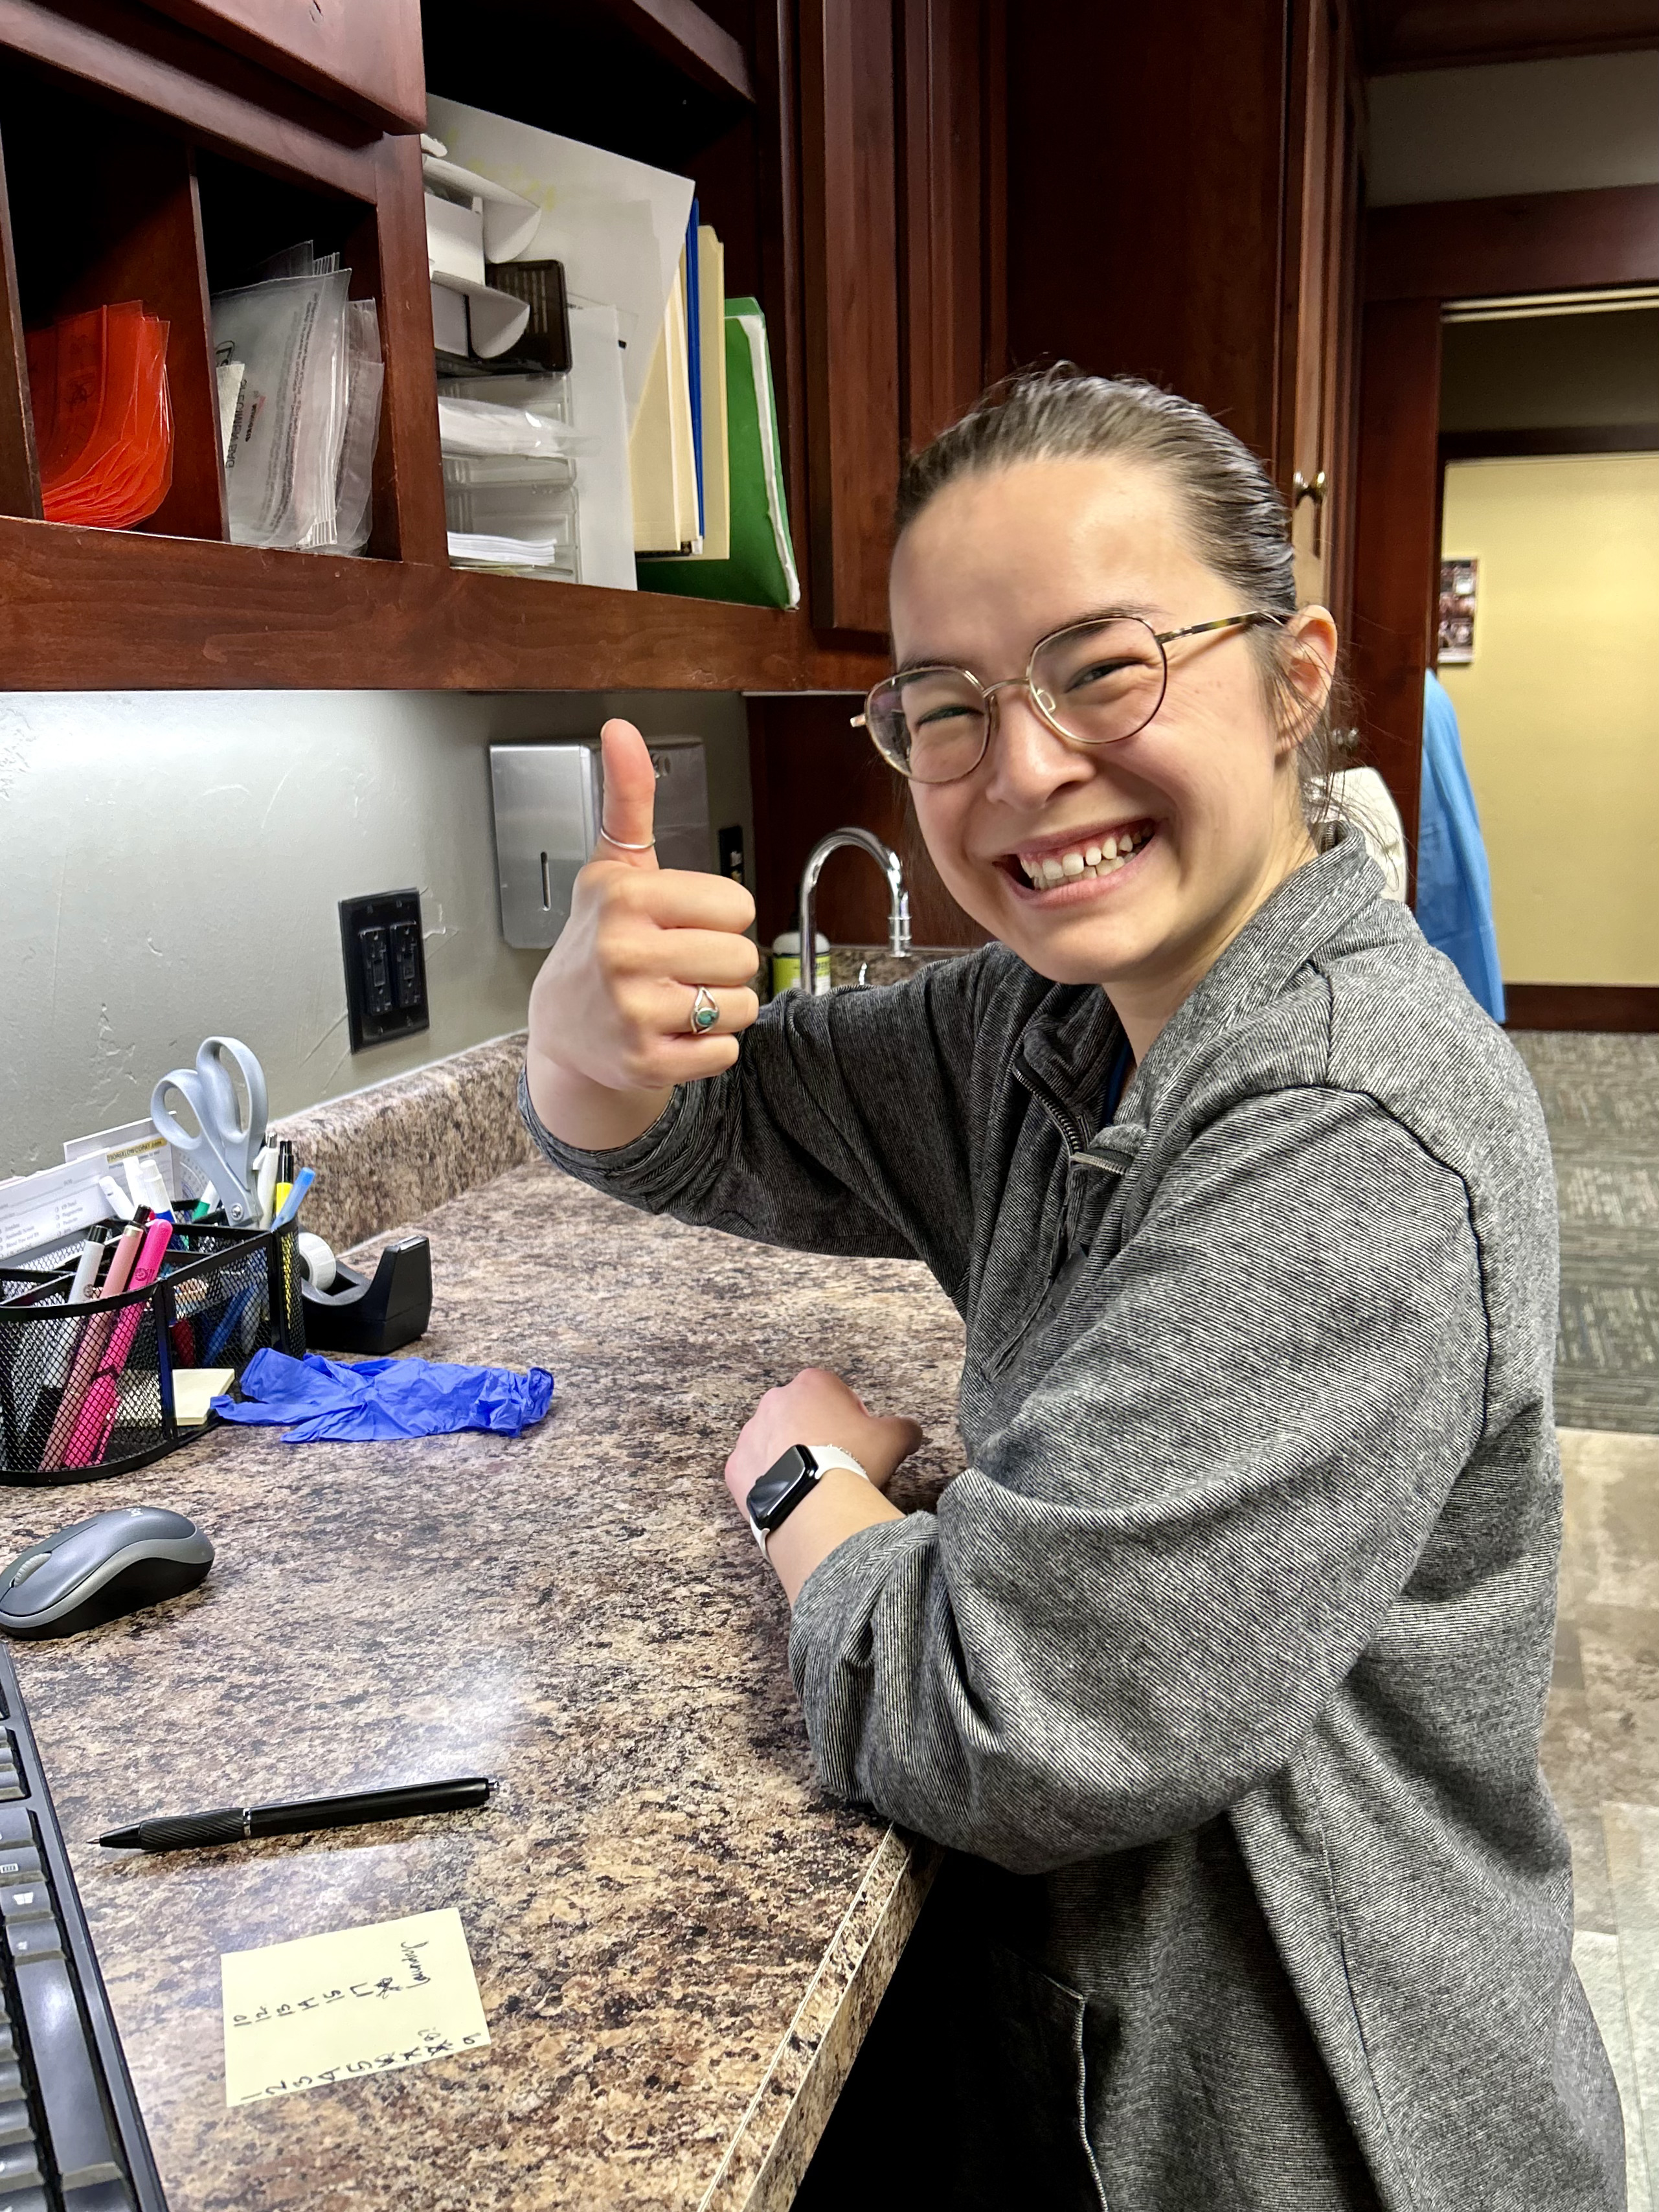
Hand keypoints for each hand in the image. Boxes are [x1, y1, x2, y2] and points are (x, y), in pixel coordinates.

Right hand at [527, 719, 760, 1104]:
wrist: (563, 1028)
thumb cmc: (599, 941)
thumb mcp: (615, 868)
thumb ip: (628, 800)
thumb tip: (621, 728)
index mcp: (626, 899)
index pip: (737, 906)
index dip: (720, 916)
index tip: (682, 922)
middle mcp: (625, 954)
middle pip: (743, 957)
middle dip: (722, 963)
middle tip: (680, 965)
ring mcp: (633, 1013)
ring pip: (740, 1006)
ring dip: (720, 1007)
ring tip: (676, 998)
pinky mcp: (646, 1061)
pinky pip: (725, 1052)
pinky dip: (709, 1047)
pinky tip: (672, 1031)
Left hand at [723, 1367, 923, 1517]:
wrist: (814, 1505)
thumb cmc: (853, 1461)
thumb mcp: (894, 1439)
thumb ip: (905, 1427)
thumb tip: (910, 1430)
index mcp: (812, 1384)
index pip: (834, 1392)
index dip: (850, 1416)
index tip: (857, 1440)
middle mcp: (775, 1400)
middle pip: (801, 1414)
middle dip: (816, 1433)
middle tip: (835, 1463)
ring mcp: (750, 1433)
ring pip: (774, 1441)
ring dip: (789, 1455)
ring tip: (811, 1484)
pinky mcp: (735, 1466)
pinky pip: (754, 1471)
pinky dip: (768, 1481)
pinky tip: (789, 1497)